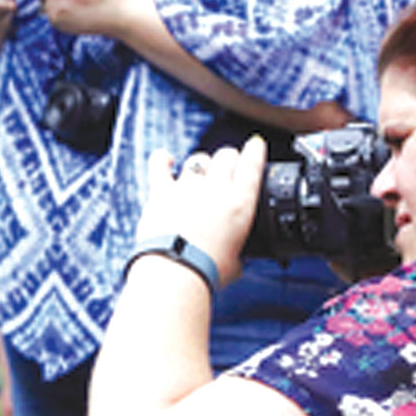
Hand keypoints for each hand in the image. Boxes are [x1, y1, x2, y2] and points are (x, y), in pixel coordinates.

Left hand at [137, 135, 267, 286]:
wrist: (177, 271)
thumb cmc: (208, 270)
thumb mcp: (236, 262)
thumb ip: (238, 253)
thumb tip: (236, 260)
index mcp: (241, 203)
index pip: (252, 163)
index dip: (255, 150)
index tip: (254, 144)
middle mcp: (216, 188)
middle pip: (226, 155)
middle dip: (229, 158)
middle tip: (227, 167)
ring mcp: (188, 187)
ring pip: (198, 159)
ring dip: (202, 163)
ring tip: (201, 172)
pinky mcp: (162, 192)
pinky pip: (160, 165)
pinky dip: (162, 160)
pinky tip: (165, 159)